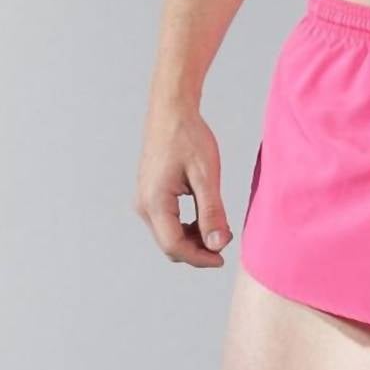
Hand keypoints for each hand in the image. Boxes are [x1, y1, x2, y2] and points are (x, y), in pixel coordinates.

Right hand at [134, 107, 231, 267]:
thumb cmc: (188, 137)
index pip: (174, 246)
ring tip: (219, 226)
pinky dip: (187, 227)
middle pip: (170, 245)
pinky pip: (167, 223)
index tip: (222, 258)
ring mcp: (144, 201)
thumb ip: (211, 212)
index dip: (200, 258)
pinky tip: (205, 217)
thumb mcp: (206, 176)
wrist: (171, 111)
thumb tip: (217, 244)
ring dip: (193, 239)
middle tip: (225, 239)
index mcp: (155, 202)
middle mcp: (144, 205)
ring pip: (168, 236)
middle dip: (198, 250)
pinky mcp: (150, 195)